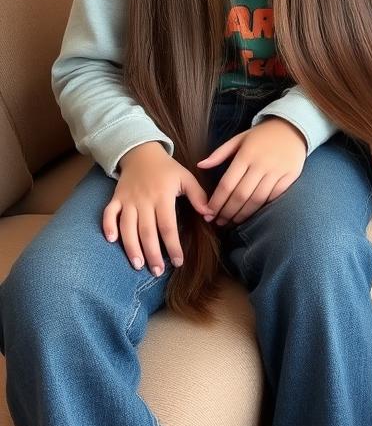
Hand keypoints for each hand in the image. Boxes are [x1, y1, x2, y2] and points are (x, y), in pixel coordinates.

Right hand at [103, 141, 210, 274]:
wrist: (142, 153)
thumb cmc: (167, 169)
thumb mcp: (186, 178)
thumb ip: (198, 196)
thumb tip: (210, 215)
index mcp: (163, 196)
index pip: (168, 226)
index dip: (173, 246)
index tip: (178, 262)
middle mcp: (144, 200)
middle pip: (147, 232)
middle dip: (152, 254)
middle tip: (157, 272)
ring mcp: (128, 200)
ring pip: (127, 227)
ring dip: (131, 247)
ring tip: (138, 265)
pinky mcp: (115, 199)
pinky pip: (108, 213)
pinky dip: (108, 226)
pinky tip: (110, 240)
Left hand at [198, 117, 306, 225]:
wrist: (293, 127)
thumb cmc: (262, 135)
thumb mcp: (239, 138)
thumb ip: (219, 153)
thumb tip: (200, 165)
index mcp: (246, 154)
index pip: (227, 184)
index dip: (216, 202)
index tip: (208, 212)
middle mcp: (262, 164)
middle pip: (241, 195)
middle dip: (227, 212)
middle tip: (218, 222)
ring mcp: (277, 171)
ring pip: (257, 200)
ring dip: (243, 214)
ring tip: (232, 221)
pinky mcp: (290, 176)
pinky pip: (273, 197)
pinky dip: (261, 207)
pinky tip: (251, 213)